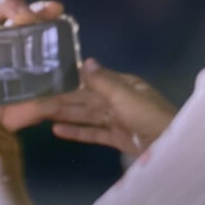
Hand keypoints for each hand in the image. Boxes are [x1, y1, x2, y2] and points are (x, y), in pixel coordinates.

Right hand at [50, 58, 176, 155]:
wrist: (169, 144)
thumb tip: (84, 59)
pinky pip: (92, 133)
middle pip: (85, 98)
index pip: (92, 79)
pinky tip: (56, 130)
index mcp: (122, 84)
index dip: (71, 78)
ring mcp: (117, 120)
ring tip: (39, 112)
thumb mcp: (123, 94)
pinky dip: (76, 131)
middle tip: (35, 97)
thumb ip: (101, 80)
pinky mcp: (116, 138)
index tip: (48, 75)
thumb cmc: (146, 114)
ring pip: (86, 115)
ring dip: (64, 113)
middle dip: (62, 97)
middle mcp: (118, 99)